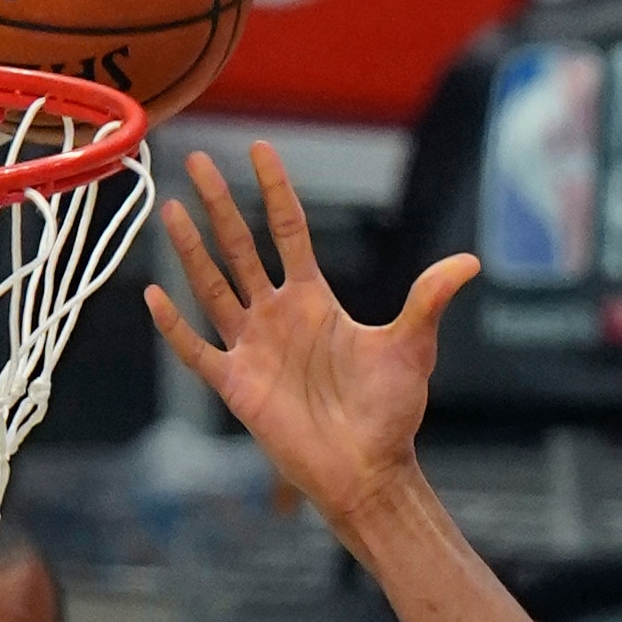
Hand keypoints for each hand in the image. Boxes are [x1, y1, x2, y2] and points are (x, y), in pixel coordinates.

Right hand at [142, 144, 477, 528]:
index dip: (275, 191)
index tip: (260, 149)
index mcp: (315, 301)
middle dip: (220, 204)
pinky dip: (175, 326)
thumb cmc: (390, 413)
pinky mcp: (237, 385)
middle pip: (241, 247)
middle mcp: (278, 316)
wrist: (369, 471)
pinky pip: (197, 350)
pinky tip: (152, 295)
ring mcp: (253, 348)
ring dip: (191, 251)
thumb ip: (428, 300)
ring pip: (212, 287)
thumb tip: (469, 262)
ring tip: (170, 208)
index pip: (288, 231)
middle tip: (198, 159)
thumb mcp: (411, 347)